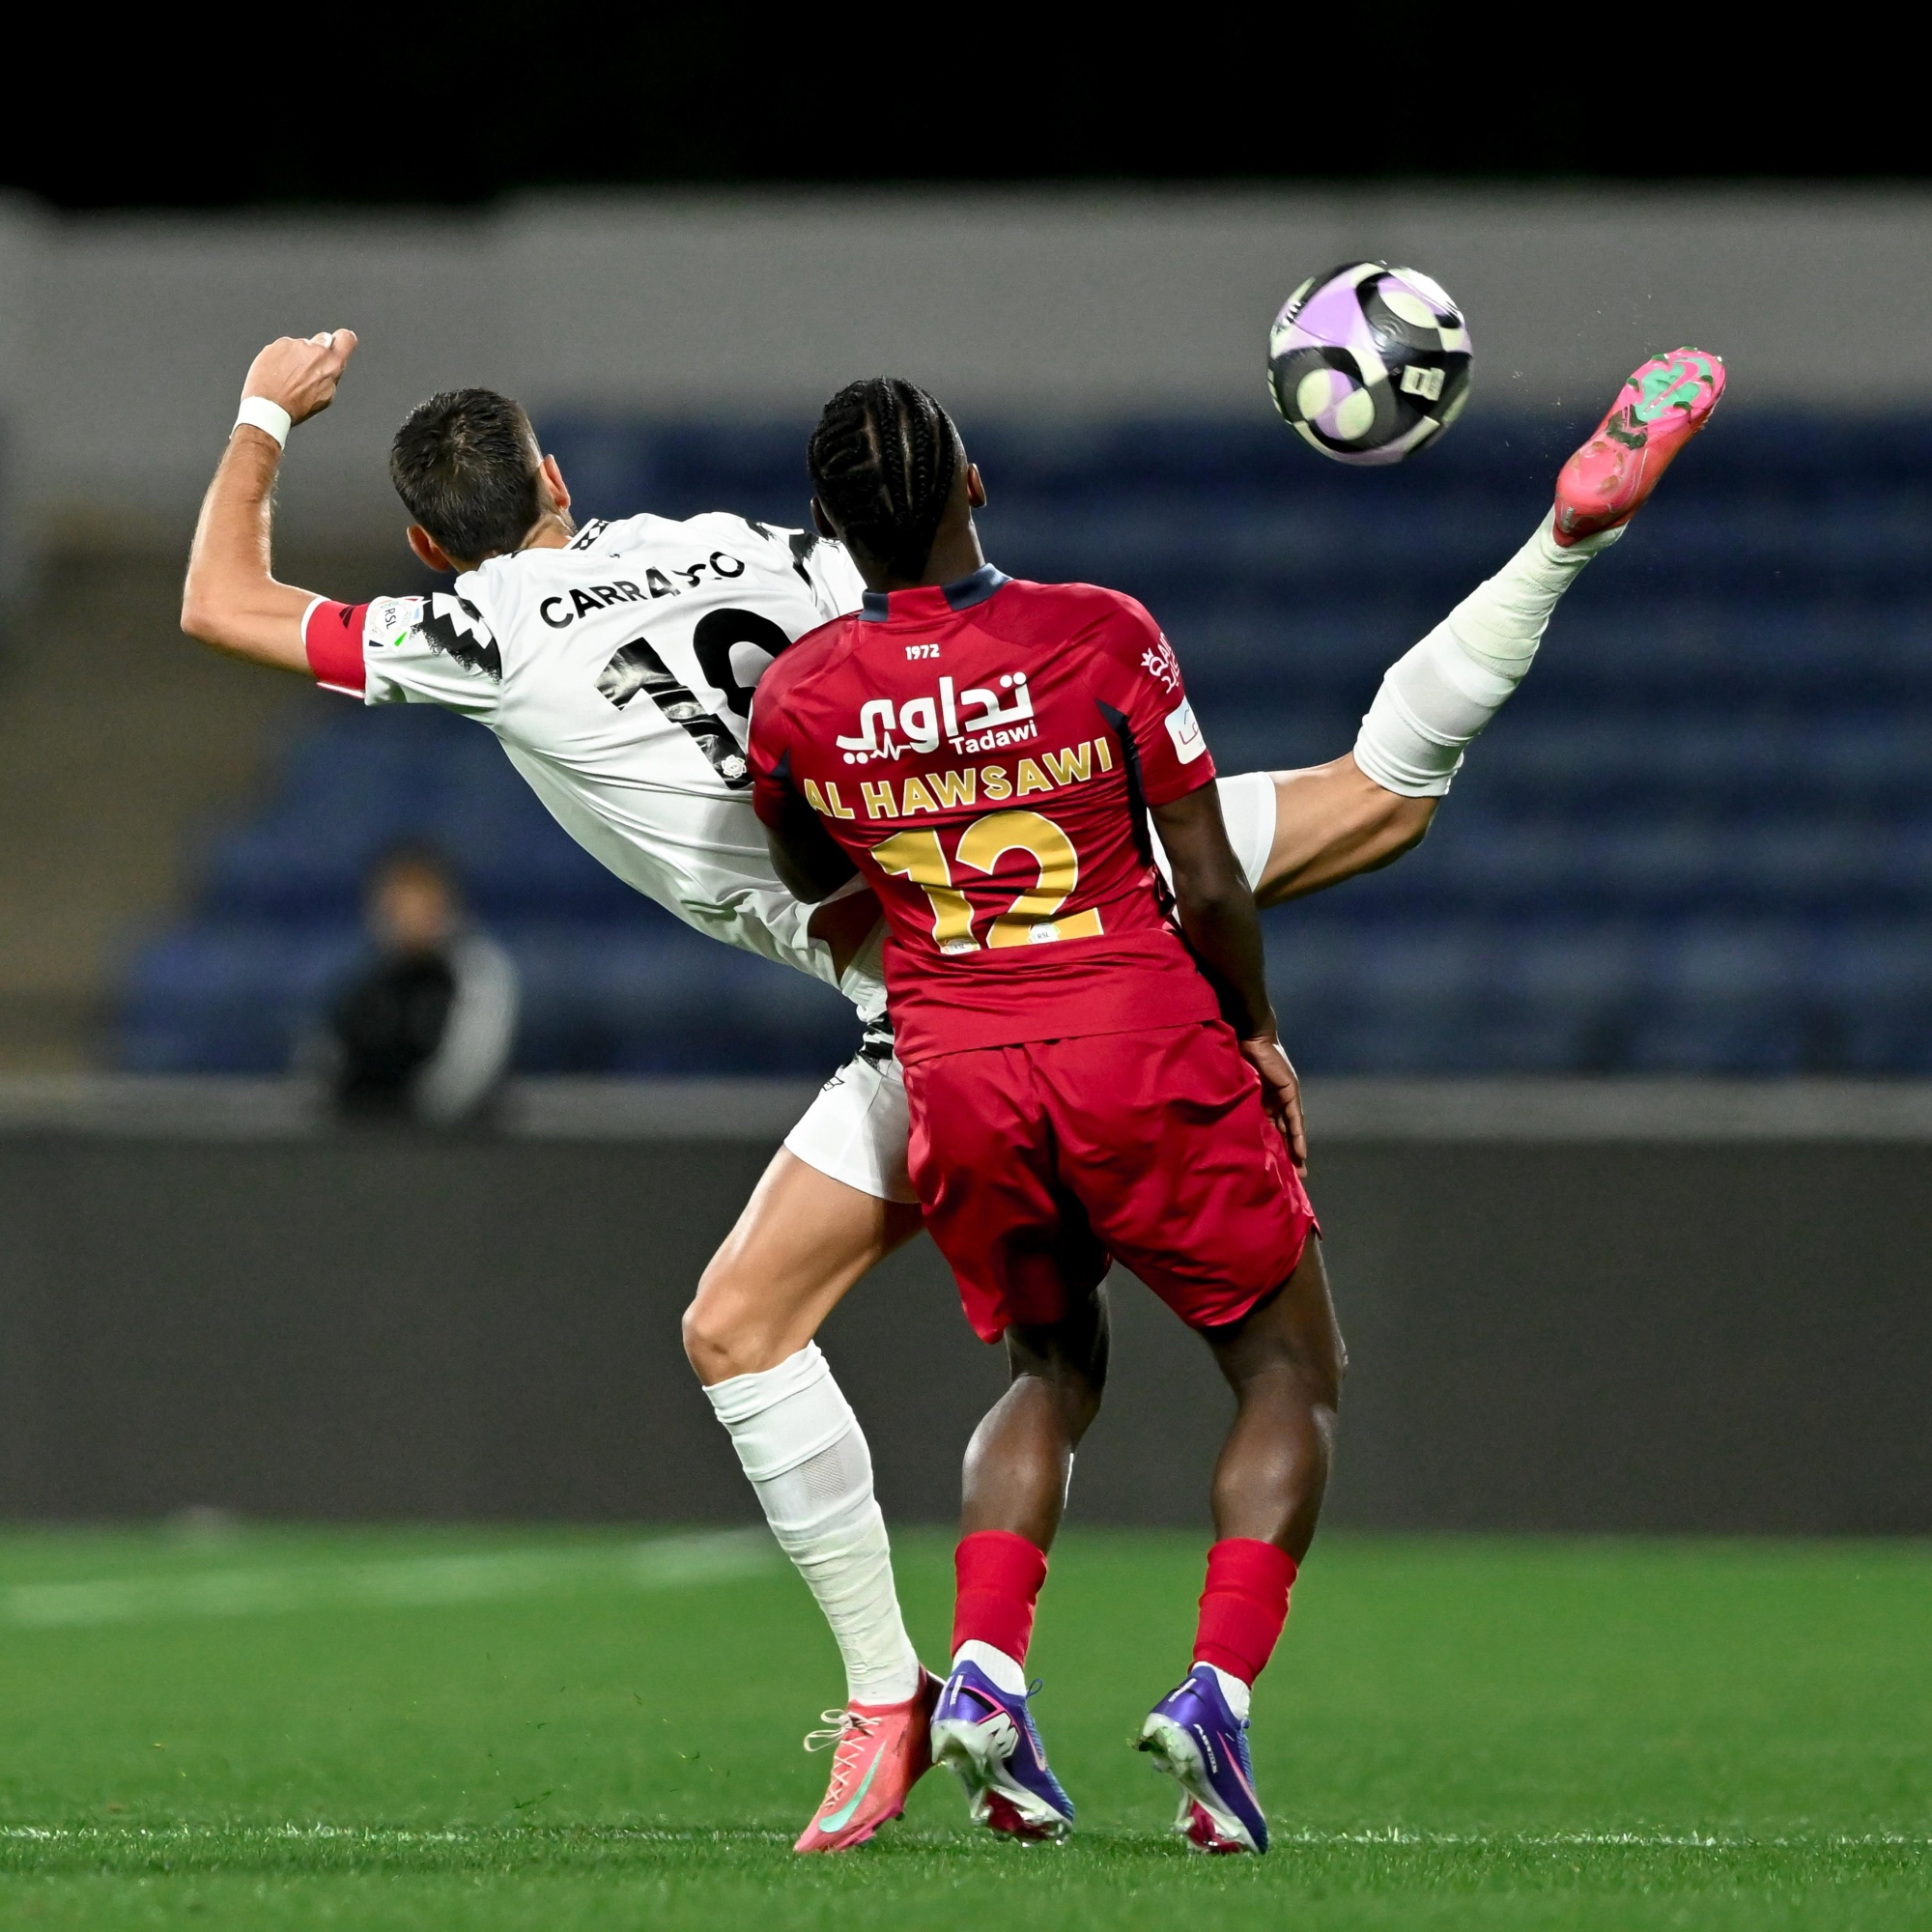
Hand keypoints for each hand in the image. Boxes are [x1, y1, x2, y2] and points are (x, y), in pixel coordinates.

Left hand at [238, 329, 358, 426]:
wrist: (269, 406)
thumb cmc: (297, 406)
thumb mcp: (325, 396)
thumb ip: (331, 375)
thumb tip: (331, 366)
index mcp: (332, 364)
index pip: (346, 339)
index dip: (343, 340)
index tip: (339, 343)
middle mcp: (316, 350)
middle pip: (323, 339)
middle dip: (319, 350)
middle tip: (309, 368)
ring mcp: (295, 345)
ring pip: (301, 345)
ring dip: (297, 356)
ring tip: (288, 376)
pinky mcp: (277, 344)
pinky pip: (284, 347)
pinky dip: (281, 357)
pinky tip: (277, 372)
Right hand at [1239, 1031, 1306, 1172]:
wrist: (1250, 1036)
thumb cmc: (1238, 1056)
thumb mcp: (1237, 1088)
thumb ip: (1237, 1105)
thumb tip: (1222, 1125)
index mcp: (1262, 1100)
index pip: (1271, 1128)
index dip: (1274, 1147)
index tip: (1275, 1167)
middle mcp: (1276, 1100)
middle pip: (1284, 1132)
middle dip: (1288, 1153)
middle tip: (1294, 1175)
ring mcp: (1285, 1096)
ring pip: (1290, 1128)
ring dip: (1295, 1149)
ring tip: (1299, 1169)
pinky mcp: (1290, 1091)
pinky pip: (1294, 1118)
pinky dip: (1297, 1136)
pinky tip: (1300, 1152)